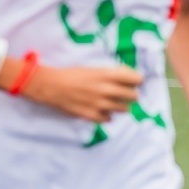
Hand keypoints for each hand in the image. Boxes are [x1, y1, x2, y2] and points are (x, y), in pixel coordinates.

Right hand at [18, 63, 141, 121]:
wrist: (51, 86)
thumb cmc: (72, 74)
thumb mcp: (94, 69)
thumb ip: (112, 74)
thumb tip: (129, 77)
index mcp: (108, 74)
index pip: (136, 79)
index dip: (138, 81)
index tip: (136, 82)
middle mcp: (107, 89)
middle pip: (134, 96)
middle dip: (132, 94)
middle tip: (126, 94)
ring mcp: (100, 104)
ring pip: (124, 109)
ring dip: (121, 106)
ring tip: (113, 102)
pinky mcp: (92, 115)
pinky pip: (109, 118)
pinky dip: (107, 115)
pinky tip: (102, 110)